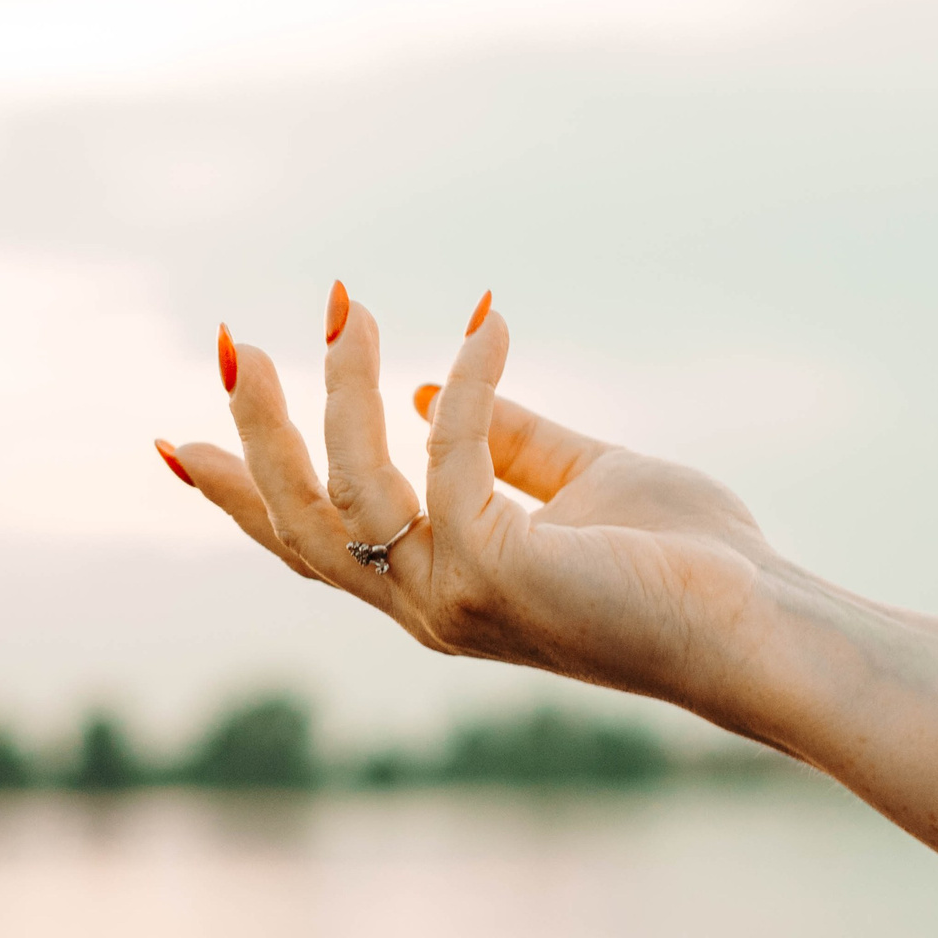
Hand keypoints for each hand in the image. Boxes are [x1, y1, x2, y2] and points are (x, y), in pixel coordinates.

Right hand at [156, 284, 794, 736]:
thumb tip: (438, 393)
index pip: (315, 544)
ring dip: (341, 394)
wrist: (763, 625)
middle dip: (257, 436)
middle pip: (299, 526)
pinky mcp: (501, 573)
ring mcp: (458, 598)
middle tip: (238, 344)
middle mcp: (430, 605)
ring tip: (348, 311)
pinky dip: (468, 383)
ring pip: (351, 492)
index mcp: (439, 588)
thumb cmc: (690, 563)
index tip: (174, 442)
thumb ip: (511, 442)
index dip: (240, 494)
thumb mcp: (583, 479)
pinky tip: (493, 323)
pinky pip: (453, 455)